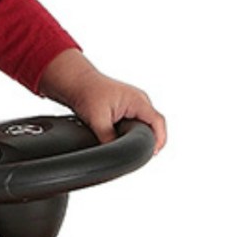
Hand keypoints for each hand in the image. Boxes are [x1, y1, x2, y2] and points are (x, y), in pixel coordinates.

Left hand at [39, 49, 166, 152]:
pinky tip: (125, 139)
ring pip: (145, 123)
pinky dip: (134, 131)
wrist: (77, 82)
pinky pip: (137, 121)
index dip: (159, 140)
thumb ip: (108, 138)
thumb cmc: (87, 92)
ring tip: (132, 147)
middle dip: (150, 140)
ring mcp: (135, 103)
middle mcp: (140, 100)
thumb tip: (113, 153)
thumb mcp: (98, 120)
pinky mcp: (127, 107)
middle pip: (154, 124)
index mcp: (138, 100)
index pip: (158, 122)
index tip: (152, 153)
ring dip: (141, 135)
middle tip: (141, 154)